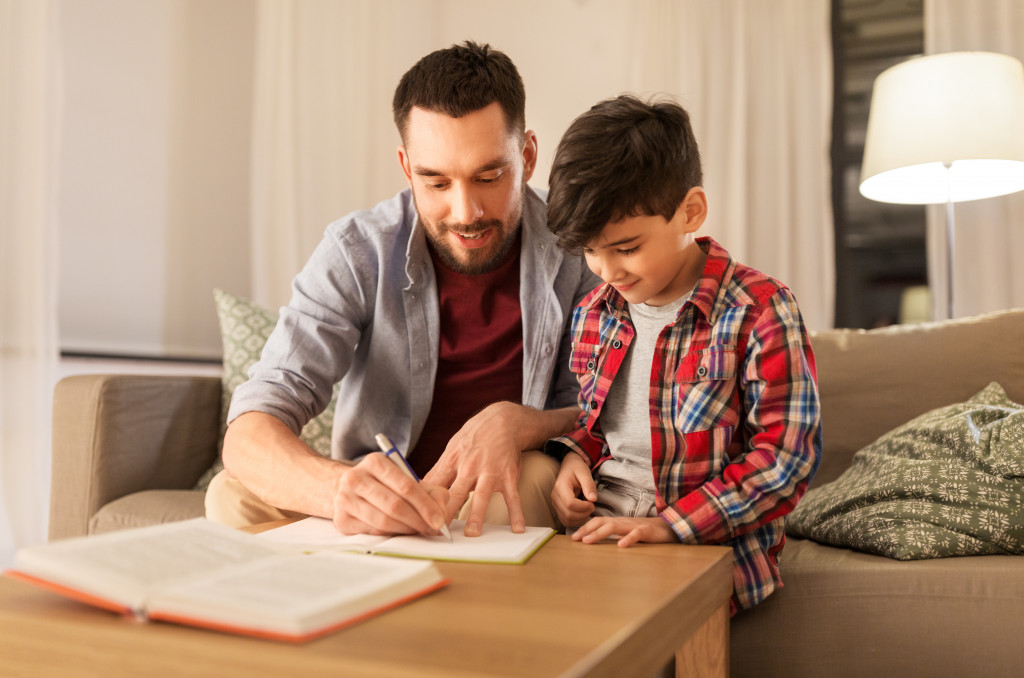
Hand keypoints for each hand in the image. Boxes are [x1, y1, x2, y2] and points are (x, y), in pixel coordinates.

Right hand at [330, 453, 448, 535]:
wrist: (349, 489)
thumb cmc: (385, 485)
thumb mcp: (407, 479)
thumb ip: (431, 492)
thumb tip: (441, 514)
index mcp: (375, 461)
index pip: (406, 486)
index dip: (426, 506)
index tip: (439, 521)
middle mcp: (356, 477)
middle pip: (394, 505)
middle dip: (418, 521)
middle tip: (432, 530)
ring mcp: (345, 499)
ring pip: (383, 521)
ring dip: (406, 530)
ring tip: (418, 531)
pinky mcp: (341, 519)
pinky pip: (373, 531)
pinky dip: (391, 534)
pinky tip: (400, 532)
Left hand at [423, 401, 526, 535]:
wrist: (504, 420)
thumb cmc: (474, 437)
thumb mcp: (452, 448)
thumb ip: (439, 470)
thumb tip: (420, 488)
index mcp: (452, 462)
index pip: (435, 485)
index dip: (425, 502)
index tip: (419, 521)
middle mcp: (469, 468)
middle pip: (454, 493)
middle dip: (445, 513)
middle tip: (437, 533)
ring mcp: (490, 472)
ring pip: (481, 497)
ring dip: (476, 515)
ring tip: (472, 534)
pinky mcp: (508, 476)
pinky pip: (513, 497)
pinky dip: (516, 513)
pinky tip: (517, 528)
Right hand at [551, 453, 596, 526]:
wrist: (569, 466)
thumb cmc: (576, 468)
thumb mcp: (584, 472)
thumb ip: (589, 485)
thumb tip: (593, 499)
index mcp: (560, 487)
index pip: (570, 504)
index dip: (583, 507)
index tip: (592, 503)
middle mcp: (555, 497)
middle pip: (568, 514)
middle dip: (583, 514)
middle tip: (592, 507)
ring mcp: (555, 504)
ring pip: (567, 520)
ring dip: (580, 519)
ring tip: (588, 509)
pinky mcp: (558, 509)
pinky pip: (566, 521)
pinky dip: (576, 521)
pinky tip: (583, 513)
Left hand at [572, 516, 677, 546]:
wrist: (669, 527)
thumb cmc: (645, 532)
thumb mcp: (626, 532)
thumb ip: (614, 535)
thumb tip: (597, 541)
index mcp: (618, 523)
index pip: (598, 522)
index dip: (585, 528)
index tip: (573, 537)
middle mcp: (623, 522)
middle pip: (602, 522)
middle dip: (587, 530)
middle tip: (575, 539)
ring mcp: (634, 526)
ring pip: (614, 527)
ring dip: (599, 533)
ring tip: (588, 541)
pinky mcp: (647, 532)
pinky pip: (636, 534)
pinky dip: (628, 539)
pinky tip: (620, 546)